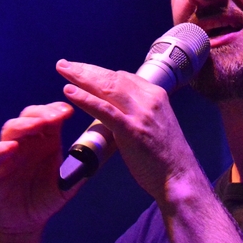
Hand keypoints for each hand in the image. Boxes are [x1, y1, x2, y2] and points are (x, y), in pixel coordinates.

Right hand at [0, 102, 76, 234]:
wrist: (25, 222)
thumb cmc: (46, 199)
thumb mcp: (68, 184)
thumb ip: (81, 168)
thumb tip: (101, 154)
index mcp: (45, 141)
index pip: (48, 117)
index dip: (56, 110)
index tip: (69, 111)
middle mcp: (26, 142)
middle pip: (29, 117)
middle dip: (42, 113)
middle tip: (57, 115)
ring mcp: (8, 153)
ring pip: (11, 129)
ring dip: (24, 125)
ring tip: (38, 125)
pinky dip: (1, 149)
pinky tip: (12, 148)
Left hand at [56, 59, 201, 202]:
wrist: (179, 177)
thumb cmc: (166, 157)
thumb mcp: (155, 125)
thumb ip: (138, 113)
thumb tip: (117, 109)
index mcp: (156, 96)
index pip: (123, 77)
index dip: (99, 72)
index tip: (82, 71)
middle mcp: (149, 99)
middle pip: (112, 77)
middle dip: (86, 69)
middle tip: (64, 65)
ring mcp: (141, 114)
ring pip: (107, 88)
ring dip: (81, 77)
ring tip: (63, 70)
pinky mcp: (132, 130)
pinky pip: (104, 110)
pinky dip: (85, 99)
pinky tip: (69, 92)